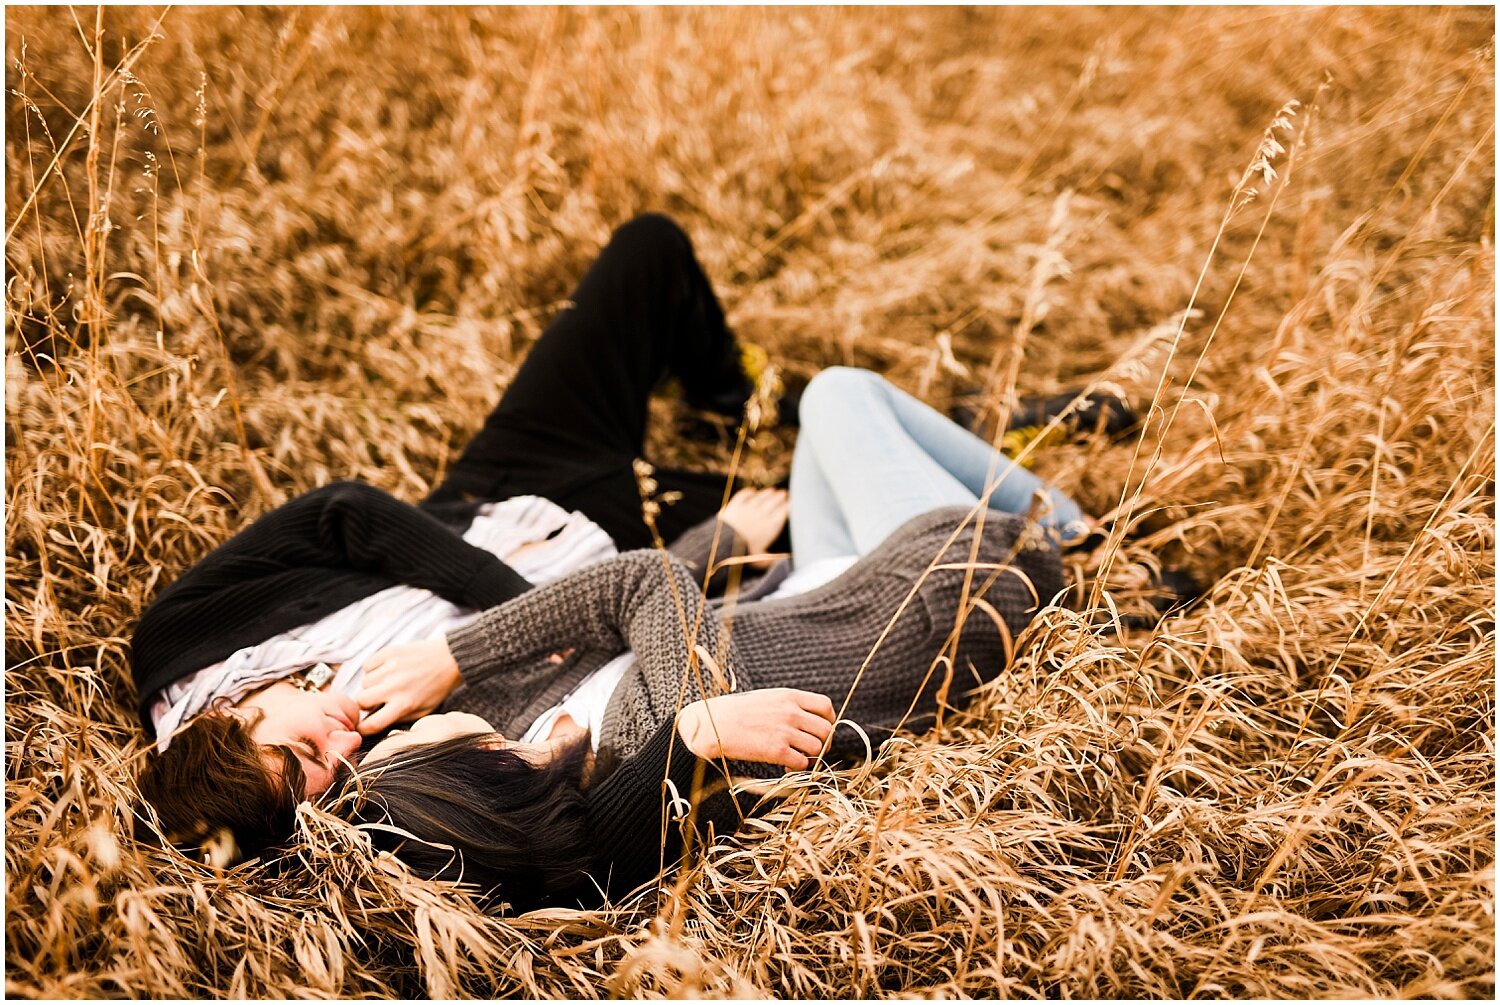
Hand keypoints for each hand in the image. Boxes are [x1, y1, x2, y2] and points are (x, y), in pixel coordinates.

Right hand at [356, 639, 461, 735]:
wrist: (451, 659)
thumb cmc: (437, 688)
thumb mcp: (423, 711)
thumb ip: (398, 719)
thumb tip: (373, 724)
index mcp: (404, 704)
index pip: (371, 724)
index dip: (362, 729)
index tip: (362, 727)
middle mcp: (395, 686)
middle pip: (361, 701)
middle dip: (365, 704)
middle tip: (377, 700)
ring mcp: (391, 668)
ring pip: (364, 683)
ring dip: (372, 686)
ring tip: (388, 683)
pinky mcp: (389, 652)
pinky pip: (368, 665)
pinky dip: (373, 669)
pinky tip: (387, 671)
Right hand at [677, 688, 835, 769]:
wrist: (711, 724)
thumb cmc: (737, 712)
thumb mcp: (767, 698)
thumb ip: (789, 706)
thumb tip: (809, 722)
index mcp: (789, 696)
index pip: (825, 707)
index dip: (828, 720)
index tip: (819, 730)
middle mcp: (791, 712)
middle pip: (826, 730)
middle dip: (823, 743)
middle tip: (811, 750)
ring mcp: (785, 731)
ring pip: (817, 748)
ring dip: (811, 757)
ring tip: (796, 758)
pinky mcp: (776, 751)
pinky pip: (802, 763)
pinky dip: (798, 768)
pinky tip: (786, 766)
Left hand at [719, 487, 788, 567]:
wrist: (723, 544)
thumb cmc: (743, 554)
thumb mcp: (760, 560)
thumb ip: (773, 560)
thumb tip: (784, 562)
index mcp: (770, 527)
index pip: (783, 512)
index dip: (788, 506)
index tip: (791, 503)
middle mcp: (761, 515)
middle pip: (773, 501)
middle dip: (780, 497)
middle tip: (784, 494)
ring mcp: (747, 508)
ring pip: (760, 497)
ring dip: (767, 493)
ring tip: (772, 491)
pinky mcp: (734, 506)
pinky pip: (743, 495)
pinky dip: (748, 492)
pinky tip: (752, 491)